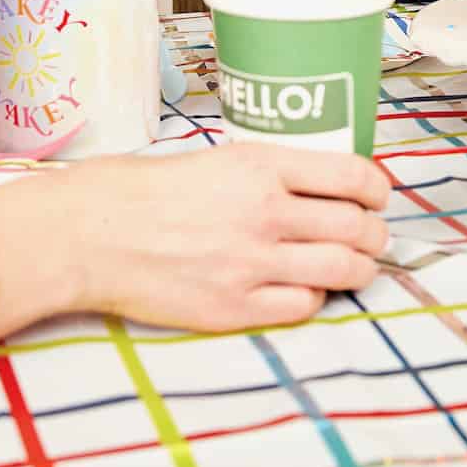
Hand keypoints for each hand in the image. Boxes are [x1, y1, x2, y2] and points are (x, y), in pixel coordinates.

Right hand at [0, 144, 391, 332]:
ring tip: (352, 268)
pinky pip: (304, 307)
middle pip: (358, 227)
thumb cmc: (142, 190)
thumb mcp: (215, 159)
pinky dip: (314, 299)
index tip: (378, 197)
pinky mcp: (234, 307)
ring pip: (344, 270)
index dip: (378, 189)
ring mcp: (252, 263)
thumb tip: (321, 189)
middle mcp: (265, 212)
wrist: (88, 233)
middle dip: (375, 235)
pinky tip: (302, 290)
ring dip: (359, 270)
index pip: (354, 174)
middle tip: (370, 238)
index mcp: (261, 166)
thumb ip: (269, 174)